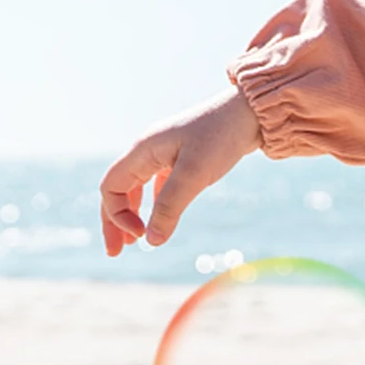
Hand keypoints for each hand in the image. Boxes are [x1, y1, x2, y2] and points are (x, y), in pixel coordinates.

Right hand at [99, 86, 262, 255]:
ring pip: (137, 186)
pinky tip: (161, 217)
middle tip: (116, 252)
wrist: (253, 111)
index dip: (117, 216)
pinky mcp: (183, 155)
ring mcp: (165, 151)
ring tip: (135, 240)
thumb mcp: (195, 174)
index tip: (139, 235)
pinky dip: (154, 202)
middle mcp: (149, 149)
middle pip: (119, 189)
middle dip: (115, 221)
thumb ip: (170, 207)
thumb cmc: (222, 136)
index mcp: (143, 150)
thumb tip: (151, 241)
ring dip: (132, 213)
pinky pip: (157, 182)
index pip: (111, 187)